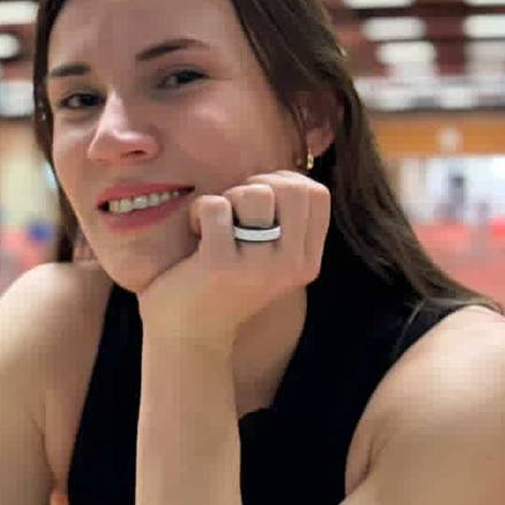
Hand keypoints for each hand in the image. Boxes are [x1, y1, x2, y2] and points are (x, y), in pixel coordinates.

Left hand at [136, 171, 330, 351]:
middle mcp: (292, 266)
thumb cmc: (222, 284)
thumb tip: (287, 168)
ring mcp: (259, 267)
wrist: (187, 336)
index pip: (316, 193)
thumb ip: (282, 219)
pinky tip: (196, 236)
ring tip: (215, 226)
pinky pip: (215, 206)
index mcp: (307, 261)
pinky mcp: (222, 266)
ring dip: (227, 199)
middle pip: (292, 186)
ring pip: (255, 192)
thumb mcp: (266, 255)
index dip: (284, 182)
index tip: (257, 204)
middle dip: (256, 186)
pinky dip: (198, 212)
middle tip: (235, 210)